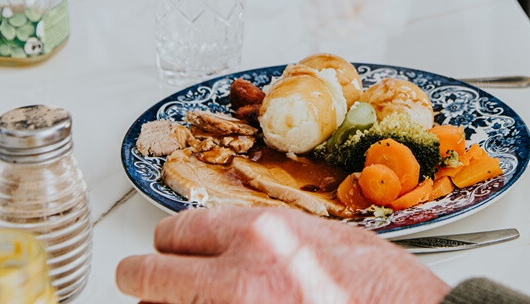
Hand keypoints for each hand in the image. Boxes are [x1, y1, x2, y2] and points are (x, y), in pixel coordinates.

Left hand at [116, 207, 449, 303]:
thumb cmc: (387, 292)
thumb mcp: (331, 241)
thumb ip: (274, 240)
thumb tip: (236, 244)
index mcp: (262, 236)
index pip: (179, 231)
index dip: (169, 243)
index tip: (166, 251)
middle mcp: (239, 277)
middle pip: (150, 275)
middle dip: (145, 278)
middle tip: (142, 280)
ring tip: (175, 302)